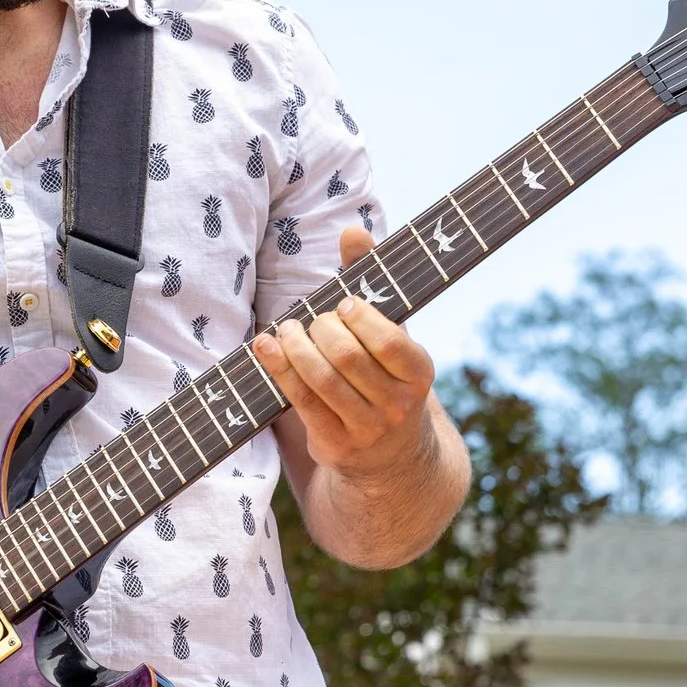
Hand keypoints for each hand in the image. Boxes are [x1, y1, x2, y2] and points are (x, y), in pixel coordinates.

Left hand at [250, 227, 440, 480]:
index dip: (361, 320)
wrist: (392, 456)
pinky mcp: (337, 445)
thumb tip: (352, 229)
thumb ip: (372, 281)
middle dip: (322, 331)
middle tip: (311, 319)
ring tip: (285, 329)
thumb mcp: (390, 333)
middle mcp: (399, 405)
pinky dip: (280, 371)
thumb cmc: (384, 375)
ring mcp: (368, 429)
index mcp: (420, 372)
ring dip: (296, 349)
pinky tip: (266, 347)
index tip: (343, 304)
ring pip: (324, 382)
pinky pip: (303, 402)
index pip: (391, 343)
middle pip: (350, 359)